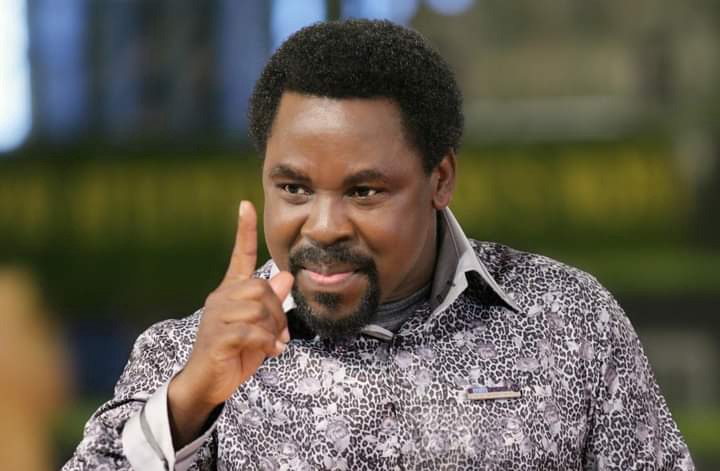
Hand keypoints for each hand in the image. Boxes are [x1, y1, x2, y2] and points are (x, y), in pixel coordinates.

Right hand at [168, 201, 292, 446]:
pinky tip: (270, 352)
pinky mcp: (217, 338)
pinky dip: (266, 342)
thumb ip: (271, 302)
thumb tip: (286, 276)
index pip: (240, 255)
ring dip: (273, 329)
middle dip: (277, 311)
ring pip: (257, 309)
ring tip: (273, 344)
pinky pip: (249, 331)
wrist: (206, 383)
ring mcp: (216, 317)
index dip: (244, 231)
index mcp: (230, 291)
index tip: (246, 204)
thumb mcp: (258, 326)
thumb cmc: (234, 352)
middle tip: (281, 333)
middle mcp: (221, 298)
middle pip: (260, 287)